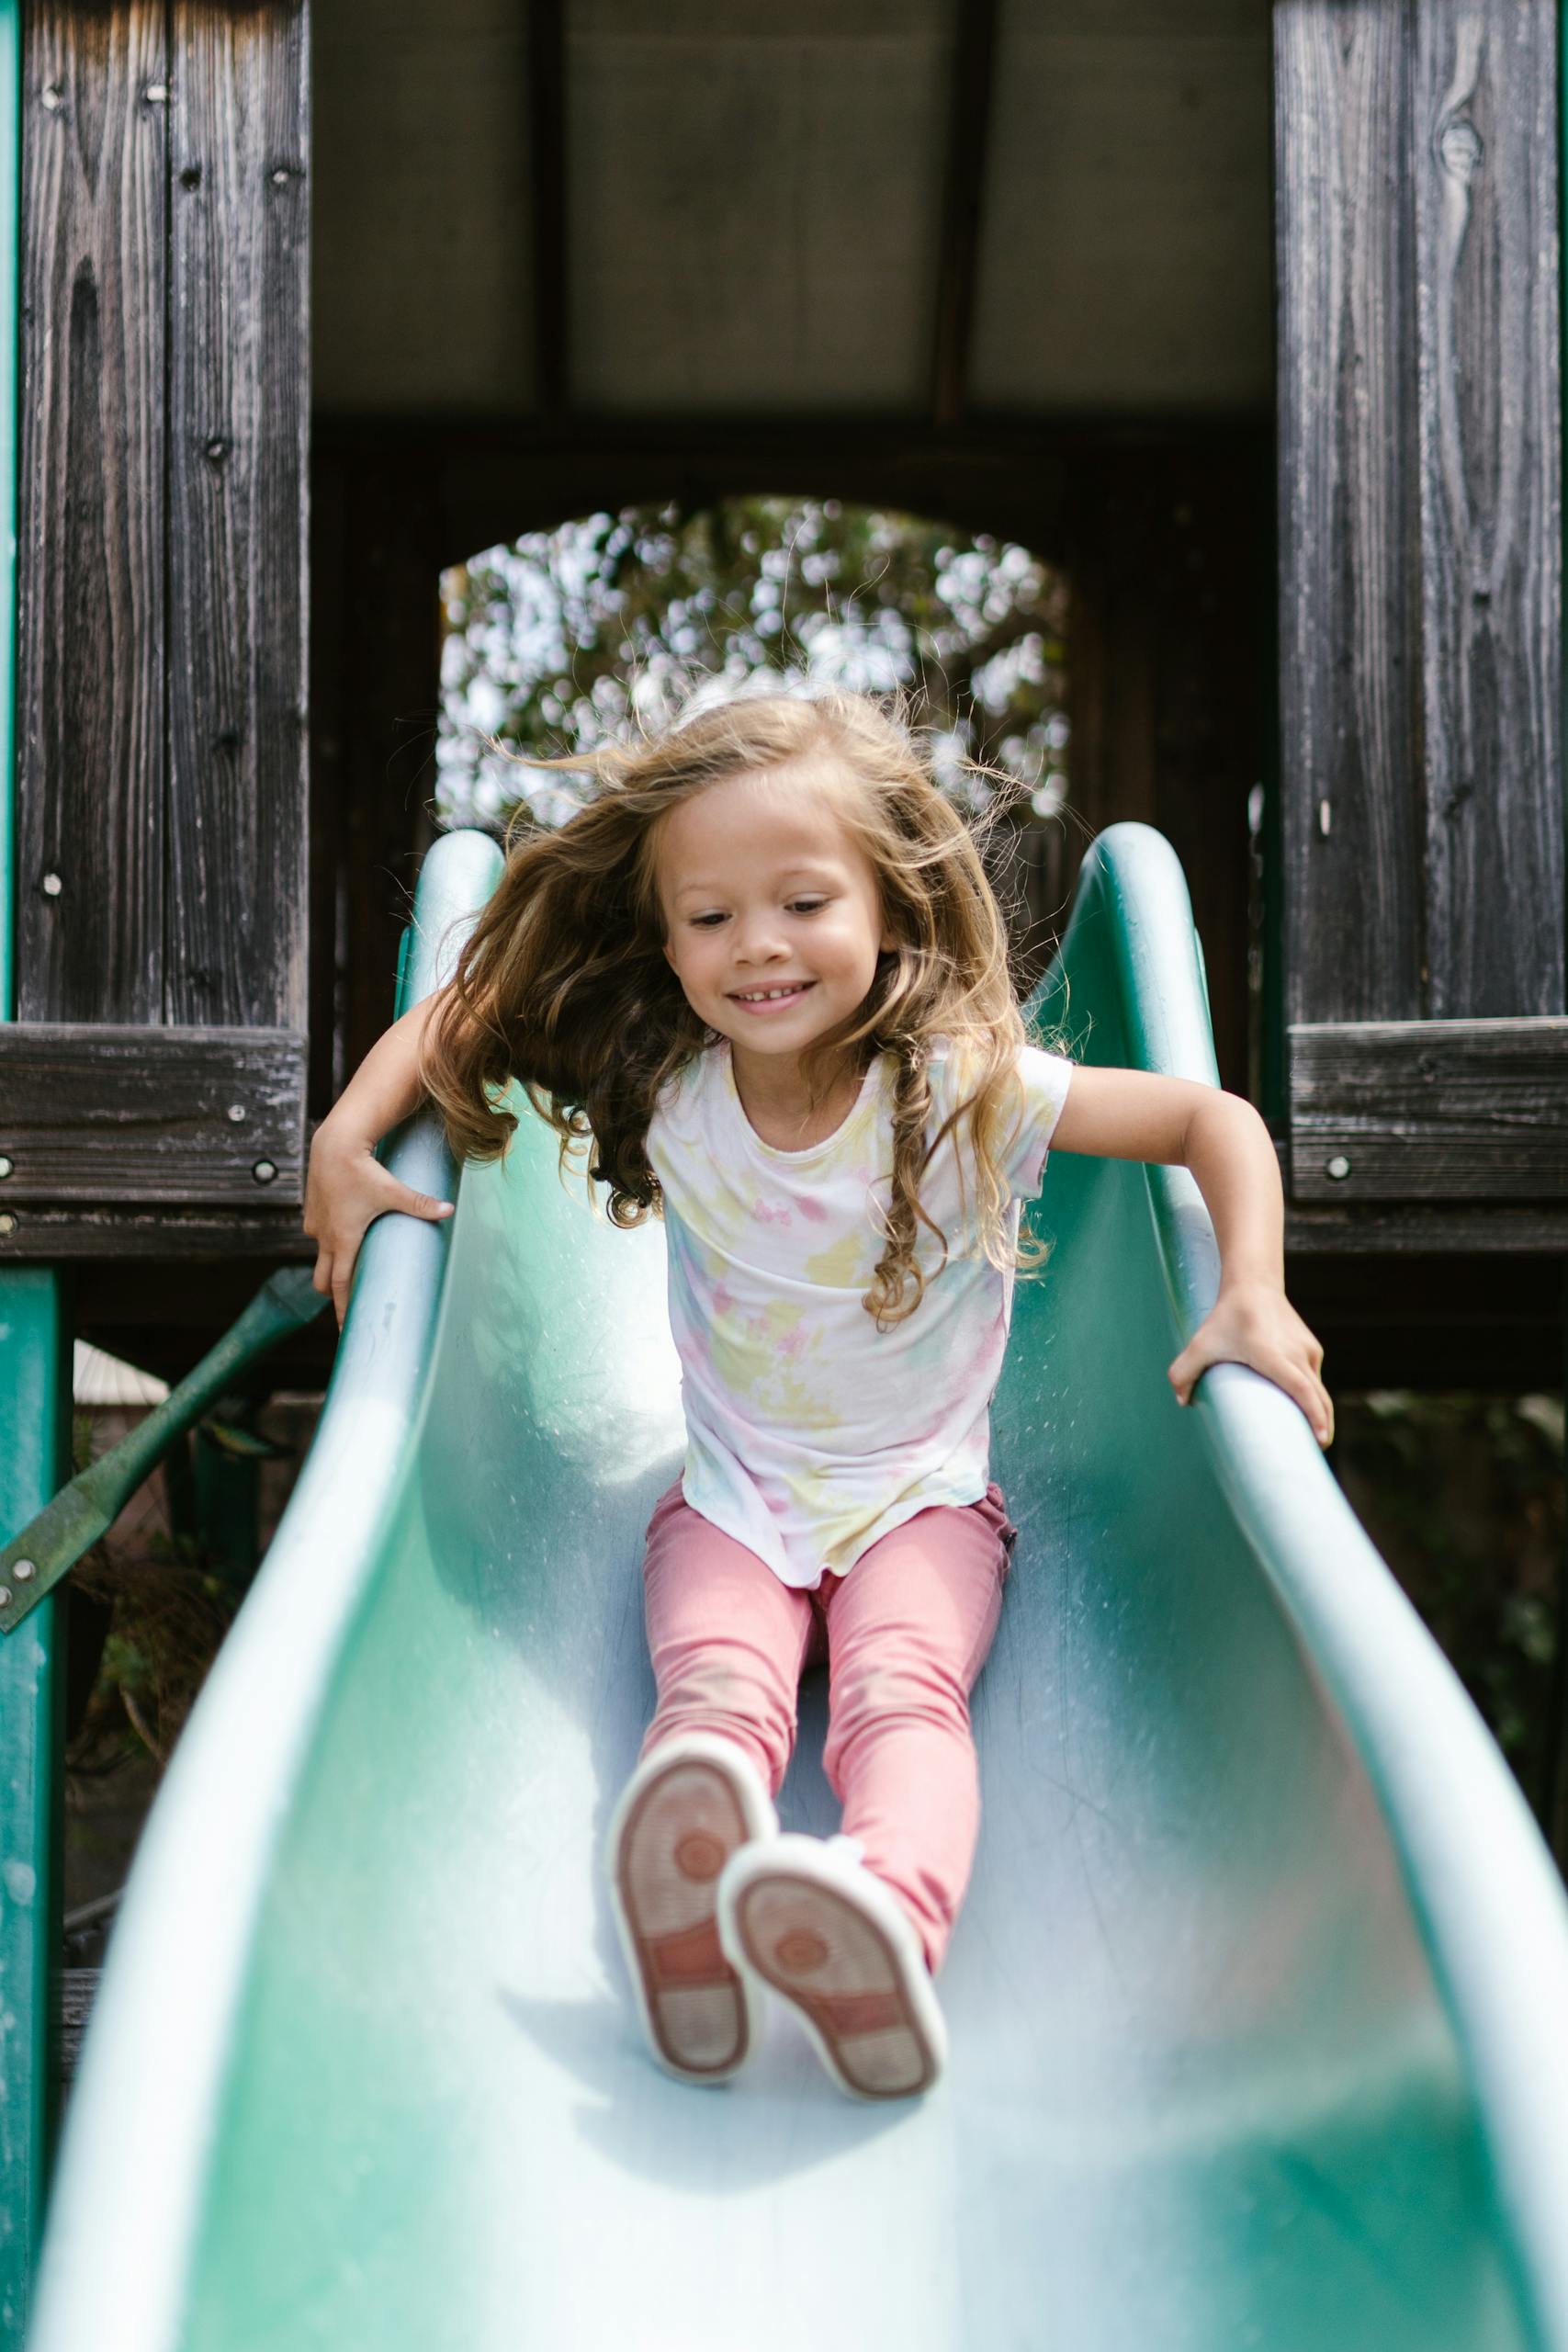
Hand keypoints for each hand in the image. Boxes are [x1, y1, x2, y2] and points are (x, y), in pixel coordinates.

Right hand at [303, 1118, 453, 1329]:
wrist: (332, 1145)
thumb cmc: (362, 1170)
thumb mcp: (393, 1190)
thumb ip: (420, 1204)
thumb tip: (449, 1211)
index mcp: (343, 1240)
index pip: (340, 1287)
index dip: (343, 1311)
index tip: (346, 1332)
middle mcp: (324, 1237)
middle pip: (322, 1280)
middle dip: (334, 1294)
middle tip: (349, 1306)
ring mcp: (315, 1225)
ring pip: (320, 1256)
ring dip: (331, 1266)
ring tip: (350, 1270)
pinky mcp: (311, 1212)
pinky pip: (318, 1235)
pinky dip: (328, 1242)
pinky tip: (345, 1233)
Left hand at [1167, 1280, 1332, 1446]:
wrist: (1254, 1284)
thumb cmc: (1226, 1316)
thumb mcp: (1200, 1343)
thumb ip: (1183, 1372)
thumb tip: (1182, 1403)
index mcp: (1273, 1355)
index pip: (1302, 1389)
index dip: (1314, 1415)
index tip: (1321, 1439)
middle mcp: (1295, 1353)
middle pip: (1318, 1397)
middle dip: (1322, 1426)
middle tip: (1317, 1451)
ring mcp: (1308, 1350)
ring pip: (1318, 1388)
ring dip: (1319, 1413)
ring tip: (1313, 1437)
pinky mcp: (1312, 1348)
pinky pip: (1314, 1377)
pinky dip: (1314, 1397)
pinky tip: (1307, 1411)